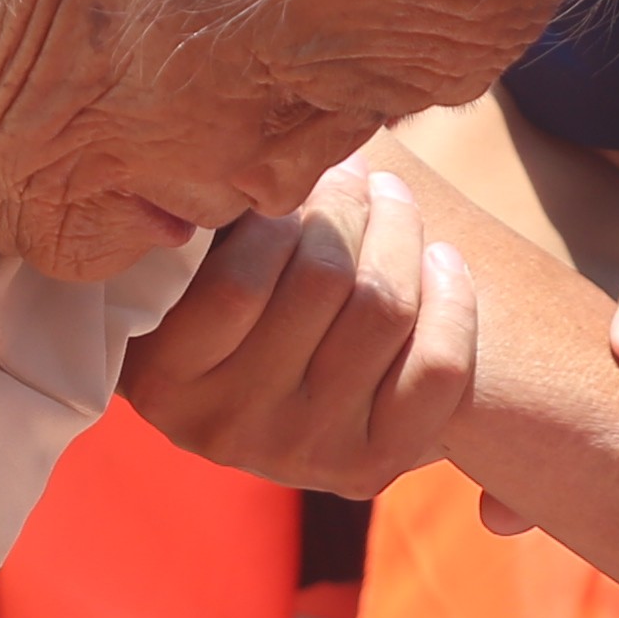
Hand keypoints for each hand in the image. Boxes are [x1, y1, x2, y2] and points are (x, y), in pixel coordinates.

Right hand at [117, 170, 477, 497]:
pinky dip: (451, 300)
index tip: (299, 171)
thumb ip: (214, 223)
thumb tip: (261, 148)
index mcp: (167, 382)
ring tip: (392, 198)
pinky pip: (436, 368)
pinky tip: (439, 259)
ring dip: (399, 232)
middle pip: (324, 285)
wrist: (269, 413)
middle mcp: (232, 430)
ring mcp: (305, 456)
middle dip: (348, 206)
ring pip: (384, 311)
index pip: (241, 280)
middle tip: (355, 172)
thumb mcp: (188, 272)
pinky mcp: (372, 469)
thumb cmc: (220, 308)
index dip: (285, 211)